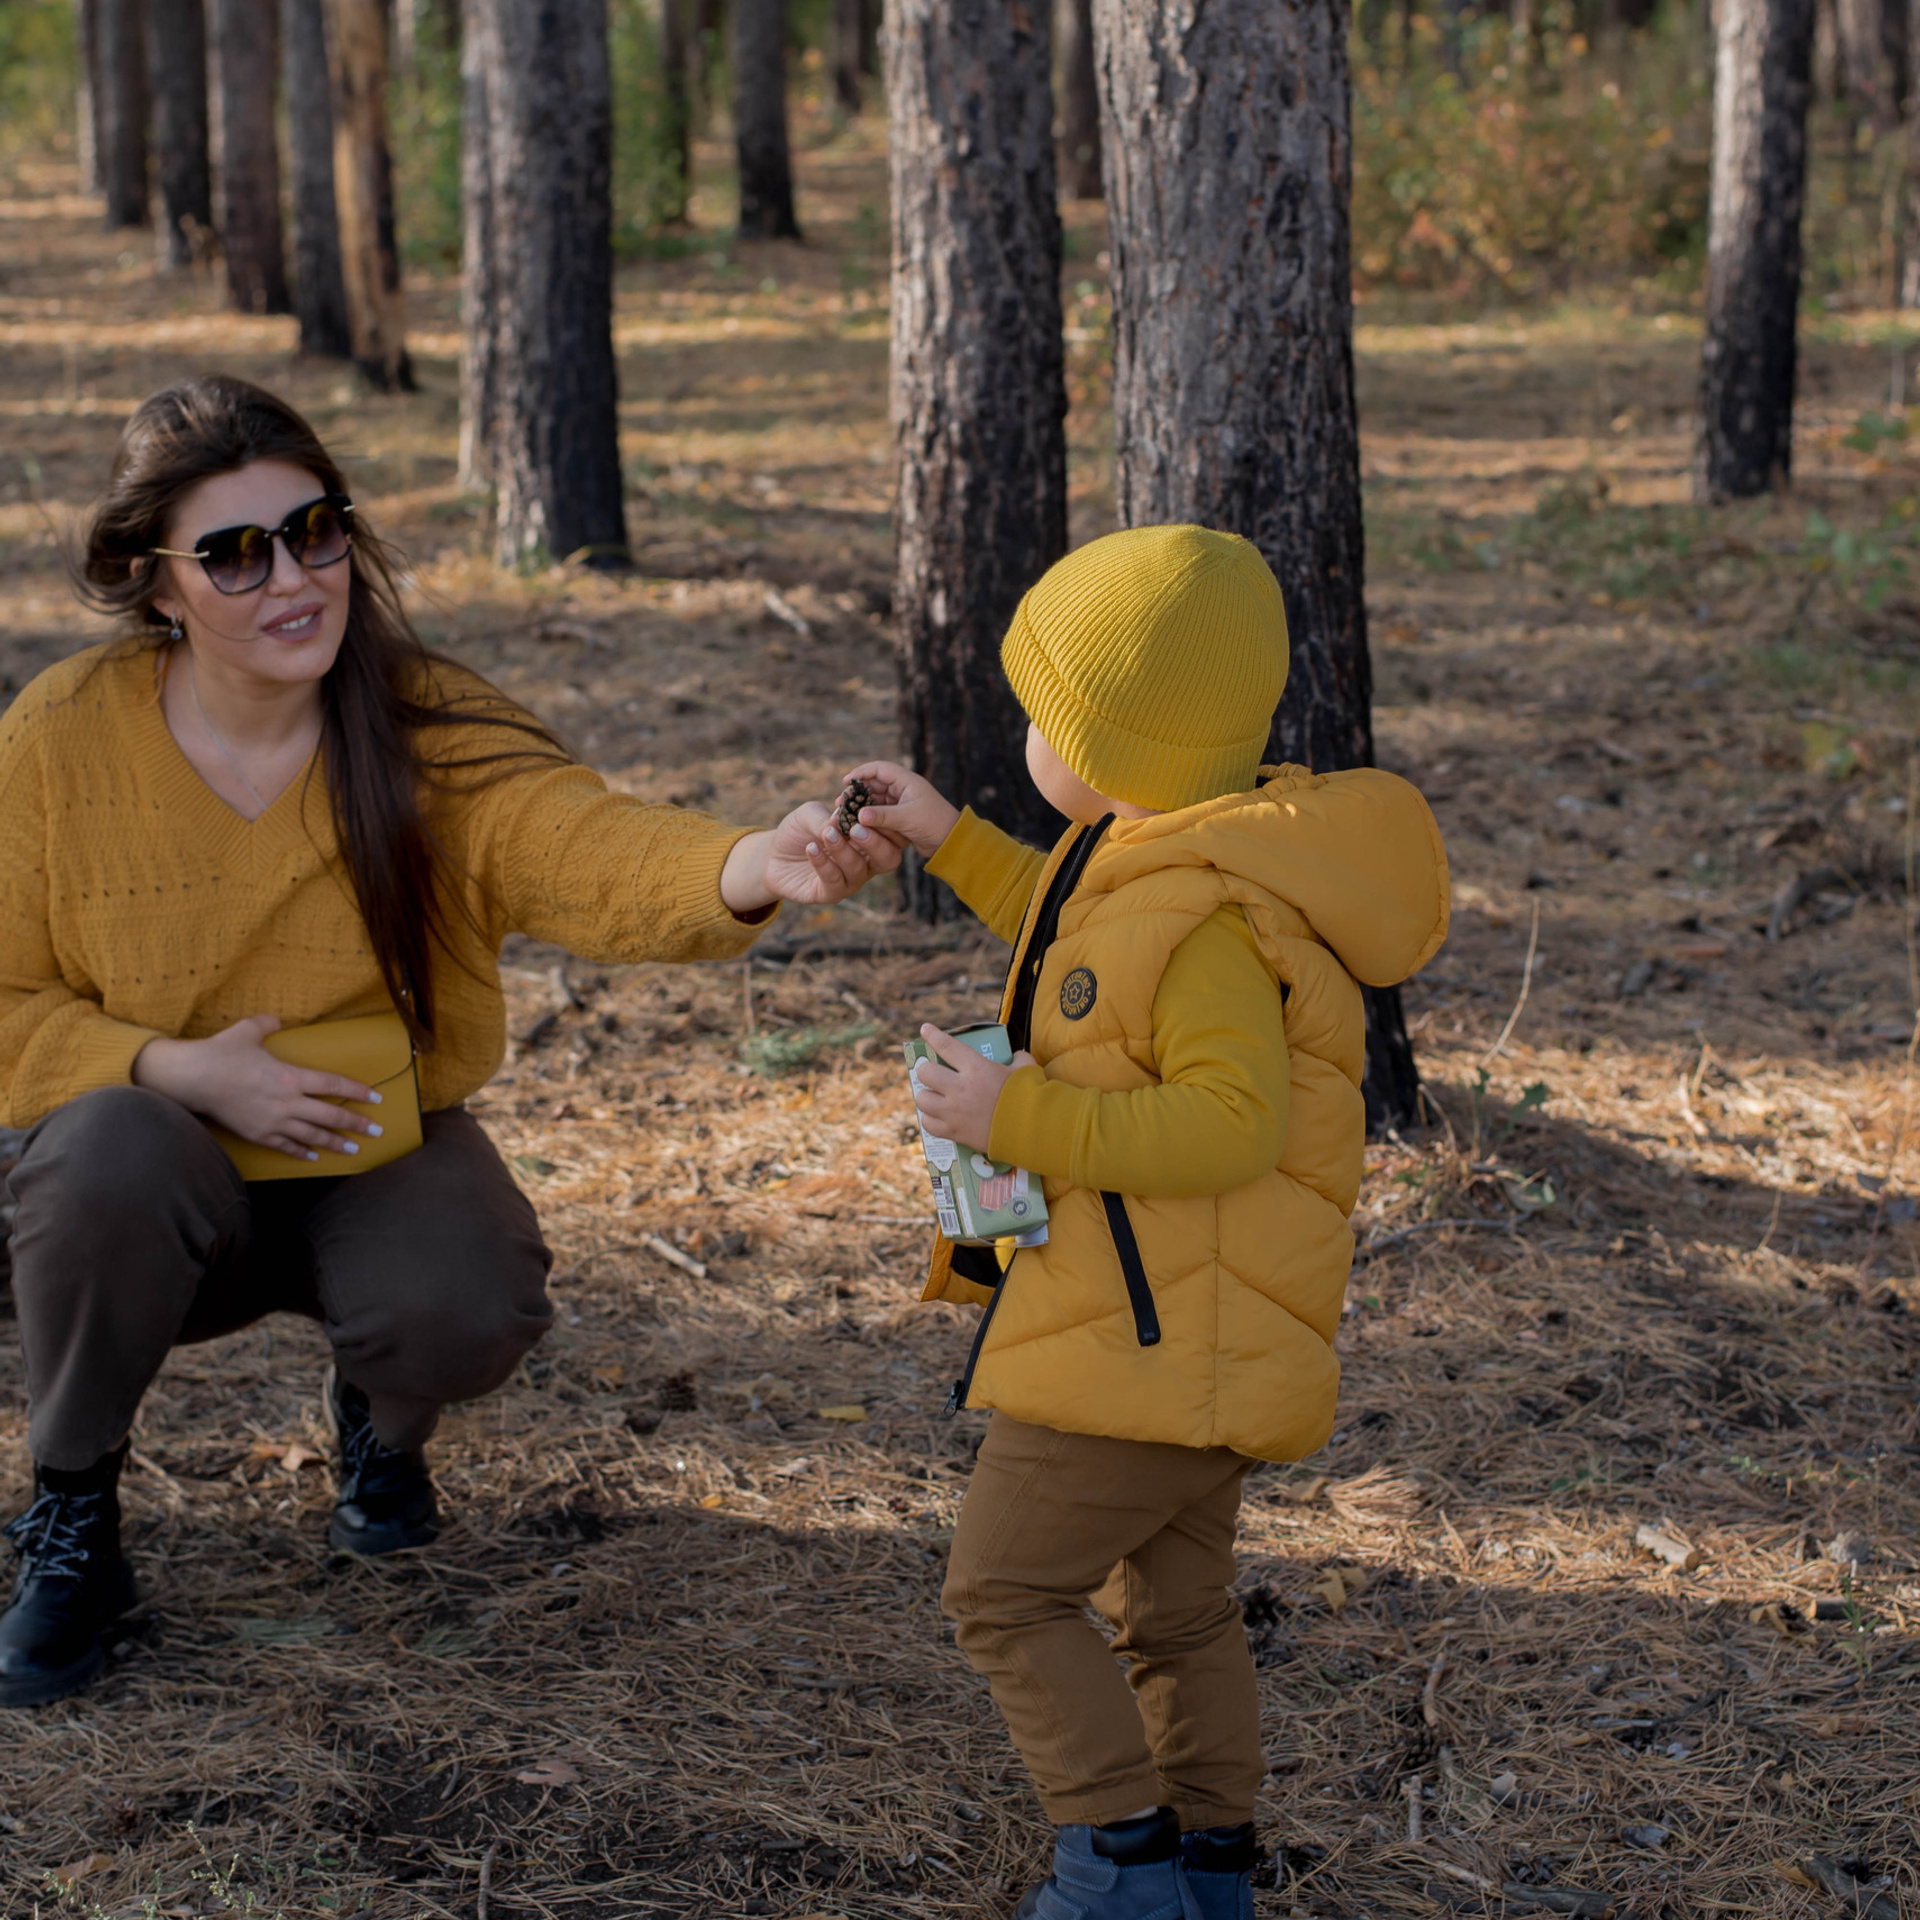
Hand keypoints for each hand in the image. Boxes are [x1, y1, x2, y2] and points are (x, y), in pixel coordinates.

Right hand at [131, 1013, 381, 1160]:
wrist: (191, 1079)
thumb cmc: (221, 1053)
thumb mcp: (248, 1031)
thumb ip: (267, 1024)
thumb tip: (276, 1020)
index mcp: (291, 1076)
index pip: (333, 1085)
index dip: (357, 1091)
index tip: (376, 1098)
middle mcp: (287, 1102)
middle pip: (331, 1116)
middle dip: (357, 1124)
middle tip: (378, 1131)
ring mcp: (273, 1121)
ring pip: (312, 1135)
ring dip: (335, 1142)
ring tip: (354, 1148)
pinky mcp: (257, 1134)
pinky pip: (285, 1146)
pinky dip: (301, 1151)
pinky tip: (313, 1156)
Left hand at [722, 802, 903, 912]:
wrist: (773, 855)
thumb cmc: (799, 831)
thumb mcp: (811, 814)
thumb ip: (829, 816)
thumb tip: (841, 820)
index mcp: (869, 839)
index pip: (893, 836)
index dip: (889, 825)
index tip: (872, 810)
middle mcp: (866, 862)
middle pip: (889, 859)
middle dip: (876, 843)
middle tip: (856, 829)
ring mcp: (850, 880)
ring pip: (858, 869)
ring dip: (843, 850)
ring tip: (826, 834)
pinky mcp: (830, 894)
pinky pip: (834, 881)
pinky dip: (823, 863)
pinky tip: (811, 848)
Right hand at [842, 760, 960, 859]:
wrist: (952, 842)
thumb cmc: (934, 824)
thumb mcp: (907, 819)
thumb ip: (883, 816)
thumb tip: (859, 816)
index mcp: (907, 781)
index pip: (880, 769)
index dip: (862, 772)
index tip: (846, 781)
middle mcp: (903, 789)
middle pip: (874, 785)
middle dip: (857, 793)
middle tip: (841, 803)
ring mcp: (901, 803)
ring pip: (875, 800)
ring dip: (861, 806)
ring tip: (845, 814)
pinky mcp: (900, 817)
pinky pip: (880, 813)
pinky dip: (869, 817)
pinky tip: (857, 823)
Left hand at [910, 1023, 1035, 1153]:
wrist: (1033, 1130)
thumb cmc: (1030, 1096)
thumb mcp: (1026, 1069)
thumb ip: (1018, 1059)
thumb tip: (1016, 1056)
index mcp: (976, 1068)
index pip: (946, 1045)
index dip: (932, 1035)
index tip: (925, 1029)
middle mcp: (960, 1088)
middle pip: (925, 1072)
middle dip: (928, 1070)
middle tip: (935, 1074)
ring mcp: (954, 1112)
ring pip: (922, 1099)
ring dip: (928, 1096)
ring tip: (936, 1097)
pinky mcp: (954, 1132)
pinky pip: (928, 1123)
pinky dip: (931, 1119)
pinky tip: (939, 1116)